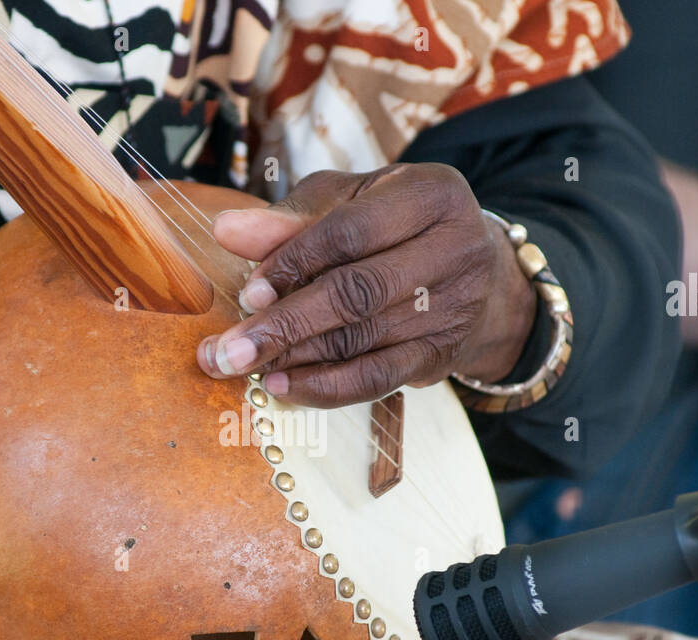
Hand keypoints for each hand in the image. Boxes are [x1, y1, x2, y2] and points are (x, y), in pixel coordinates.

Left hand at [195, 163, 536, 407]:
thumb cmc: (392, 225)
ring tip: (240, 366)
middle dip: (285, 324)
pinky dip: (325, 387)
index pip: (351, 231)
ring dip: (295, 358)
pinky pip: (378, 378)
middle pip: (358, 293)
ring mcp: (455, 307)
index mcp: (432, 194)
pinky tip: (282, 386)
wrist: (472, 270)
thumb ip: (289, 219)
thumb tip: (225, 231)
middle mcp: (455, 249)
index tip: (248, 293)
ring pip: (363, 340)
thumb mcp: (348, 203)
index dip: (294, 262)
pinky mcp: (443, 354)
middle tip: (226, 349)